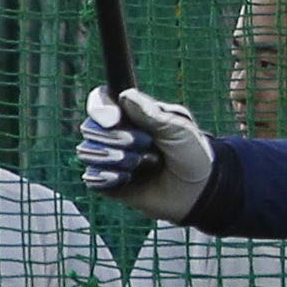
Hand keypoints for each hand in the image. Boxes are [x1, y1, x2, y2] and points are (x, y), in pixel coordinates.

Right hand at [79, 85, 215, 222]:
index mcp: (129, 113)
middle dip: (117, 138)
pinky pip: (91, 178)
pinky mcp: (107, 183)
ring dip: (118, 159)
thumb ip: (151, 114)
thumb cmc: (191, 153)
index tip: (114, 119)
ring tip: (146, 164)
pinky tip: (129, 179)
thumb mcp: (178, 129)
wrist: (199, 191)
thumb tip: (125, 96)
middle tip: (146, 144)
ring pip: (87, 152)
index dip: (100, 108)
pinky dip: (110, 178)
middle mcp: (113, 133)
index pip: (99, 100)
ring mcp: (108, 158)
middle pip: (89, 128)